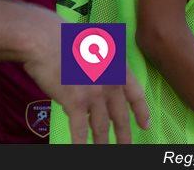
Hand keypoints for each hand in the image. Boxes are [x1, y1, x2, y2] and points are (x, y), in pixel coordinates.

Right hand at [22, 14, 149, 143]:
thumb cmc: (68, 41)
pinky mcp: (75, 103)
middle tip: (127, 147)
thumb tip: (102, 86)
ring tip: (104, 153)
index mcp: (118, 68)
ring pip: (101, 126)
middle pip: (120, 115)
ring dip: (102, 142)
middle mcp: (111, 83)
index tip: (145, 125)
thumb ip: (104, 69)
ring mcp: (95, 94)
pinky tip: (81, 151)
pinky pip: (80, 129)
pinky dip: (80, 143)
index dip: (142, 112)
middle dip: (124, 134)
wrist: (48, 40)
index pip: (136, 95)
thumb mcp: (98, 50)